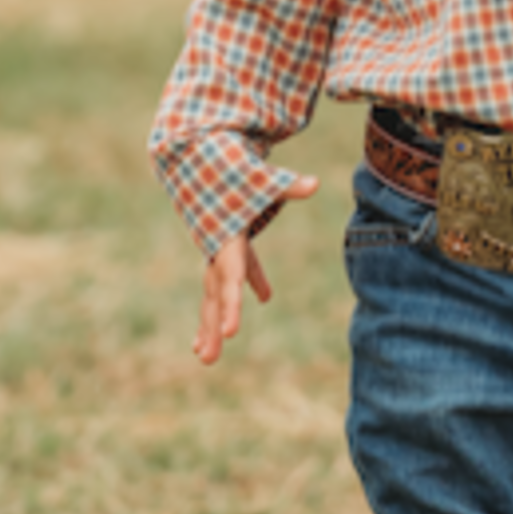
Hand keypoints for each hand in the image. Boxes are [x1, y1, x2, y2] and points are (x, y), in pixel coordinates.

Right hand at [193, 178, 318, 368]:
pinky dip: (237, 294)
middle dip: (212, 326)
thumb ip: (286, 186)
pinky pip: (232, 276)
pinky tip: (244, 316)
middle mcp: (218, 249)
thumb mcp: (261, 177)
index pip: (230, 277)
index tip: (231, 333)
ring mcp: (218, 250)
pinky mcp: (226, 247)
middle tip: (209, 359)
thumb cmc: (232, 166)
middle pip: (215, 294)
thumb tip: (314, 184)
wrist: (198, 154)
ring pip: (216, 292)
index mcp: (227, 238)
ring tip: (206, 357)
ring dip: (213, 322)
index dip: (231, 305)